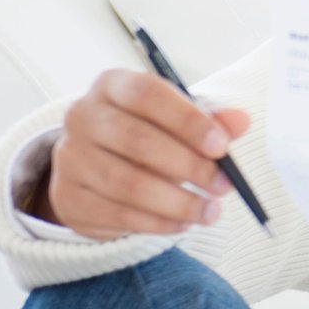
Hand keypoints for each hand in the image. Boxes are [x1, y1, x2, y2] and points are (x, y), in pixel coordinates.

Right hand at [36, 69, 247, 240]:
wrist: (96, 165)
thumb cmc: (147, 132)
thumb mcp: (178, 119)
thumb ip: (211, 120)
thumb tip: (241, 121)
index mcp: (112, 85)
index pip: (147, 94)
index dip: (187, 121)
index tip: (222, 147)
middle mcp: (82, 116)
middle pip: (137, 141)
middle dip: (189, 166)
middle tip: (224, 185)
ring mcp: (70, 158)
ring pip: (127, 184)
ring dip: (177, 202)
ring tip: (210, 212)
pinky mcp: (68, 196)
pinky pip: (117, 215)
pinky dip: (157, 223)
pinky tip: (183, 224)